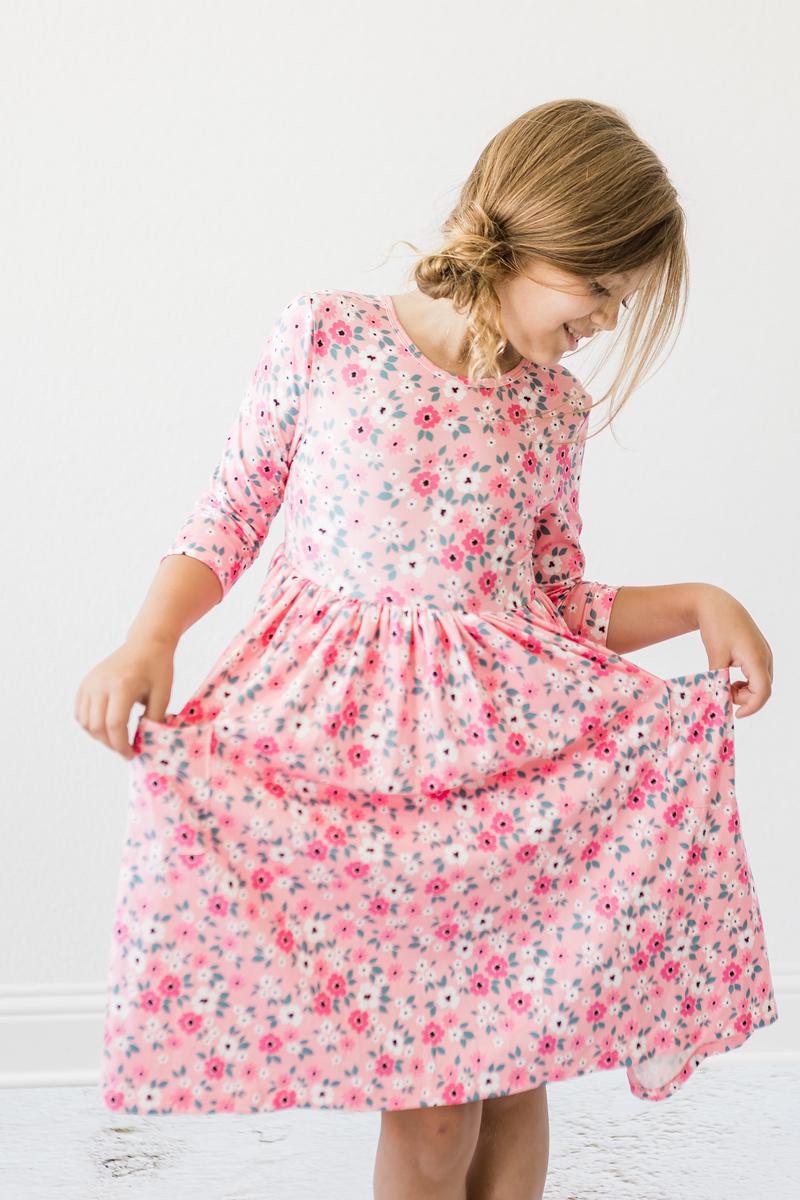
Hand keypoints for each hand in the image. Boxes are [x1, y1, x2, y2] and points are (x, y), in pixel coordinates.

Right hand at [74, 635, 174, 758]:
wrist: (146, 643)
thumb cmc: (158, 668)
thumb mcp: (163, 694)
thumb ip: (154, 719)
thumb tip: (143, 743)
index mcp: (122, 685)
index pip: (115, 725)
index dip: (122, 745)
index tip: (132, 754)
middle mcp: (100, 683)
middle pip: (97, 726)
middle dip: (111, 744)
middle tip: (126, 750)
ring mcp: (90, 682)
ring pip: (85, 722)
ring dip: (99, 736)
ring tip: (117, 739)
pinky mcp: (85, 683)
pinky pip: (80, 712)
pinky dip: (90, 725)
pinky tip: (106, 727)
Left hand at [693, 585, 772, 717]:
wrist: (717, 604)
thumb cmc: (717, 626)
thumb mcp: (716, 654)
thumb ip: (719, 679)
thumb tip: (718, 699)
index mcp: (756, 658)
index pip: (763, 691)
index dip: (751, 707)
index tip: (736, 714)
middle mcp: (765, 657)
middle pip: (762, 690)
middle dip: (744, 698)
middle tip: (722, 693)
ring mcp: (764, 654)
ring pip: (761, 684)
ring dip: (744, 691)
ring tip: (724, 684)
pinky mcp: (758, 653)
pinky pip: (757, 675)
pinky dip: (745, 683)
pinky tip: (730, 679)